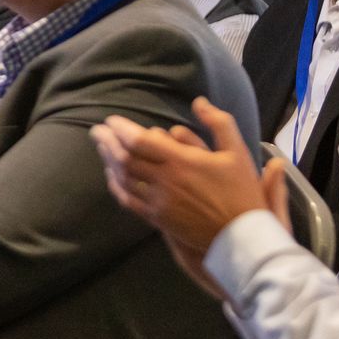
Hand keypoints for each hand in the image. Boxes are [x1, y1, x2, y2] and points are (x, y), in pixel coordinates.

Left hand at [90, 97, 285, 265]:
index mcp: (181, 161)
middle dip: (108, 142)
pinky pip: (129, 200)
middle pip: (124, 158)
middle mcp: (165, 180)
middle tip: (97, 131)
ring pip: (124, 178)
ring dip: (109, 161)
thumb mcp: (237, 151)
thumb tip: (198, 102)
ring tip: (102, 149)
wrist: (241, 236)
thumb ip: (218, 122)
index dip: (121, 129)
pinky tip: (113, 176)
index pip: (139, 141)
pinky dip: (116, 186)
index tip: (111, 121)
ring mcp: (158, 202)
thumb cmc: (241, 191)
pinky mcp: (158, 219)